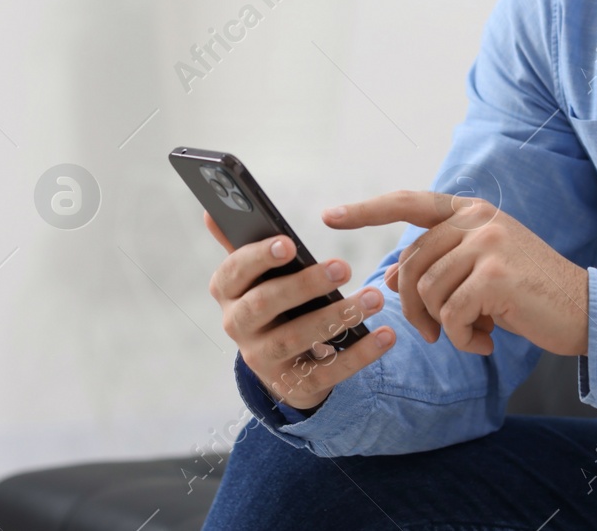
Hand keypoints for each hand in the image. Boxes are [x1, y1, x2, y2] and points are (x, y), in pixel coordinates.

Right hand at [203, 212, 394, 409]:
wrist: (283, 364)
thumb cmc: (273, 302)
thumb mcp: (255, 277)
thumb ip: (239, 243)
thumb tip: (212, 211)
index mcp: (228, 293)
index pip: (233, 273)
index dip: (258, 258)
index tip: (289, 244)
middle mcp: (238, 327)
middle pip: (263, 305)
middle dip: (304, 285)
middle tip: (343, 266)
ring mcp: (264, 360)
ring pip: (295, 339)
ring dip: (337, 317)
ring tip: (374, 298)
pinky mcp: (295, 386)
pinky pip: (328, 372)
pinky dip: (359, 354)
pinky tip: (385, 335)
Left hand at [322, 191, 588, 356]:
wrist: (584, 310)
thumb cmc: (528, 295)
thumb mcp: (479, 272)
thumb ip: (439, 265)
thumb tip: (392, 279)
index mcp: (470, 212)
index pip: (408, 203)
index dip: (366, 210)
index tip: (330, 215)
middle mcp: (477, 219)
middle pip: (412, 264)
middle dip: (415, 308)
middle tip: (436, 333)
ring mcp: (487, 243)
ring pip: (427, 292)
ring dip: (442, 326)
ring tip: (472, 334)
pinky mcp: (494, 275)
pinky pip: (450, 315)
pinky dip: (461, 338)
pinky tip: (486, 342)